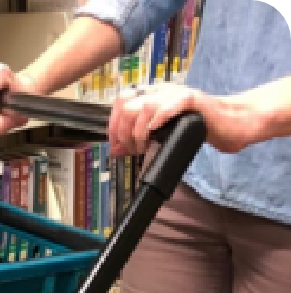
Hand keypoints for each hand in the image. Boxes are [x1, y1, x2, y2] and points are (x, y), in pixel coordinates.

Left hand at [112, 83, 271, 154]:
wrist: (231, 124)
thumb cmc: (198, 128)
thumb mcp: (161, 135)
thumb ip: (137, 139)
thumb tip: (114, 149)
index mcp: (152, 95)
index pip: (120, 103)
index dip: (112, 125)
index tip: (115, 144)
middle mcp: (161, 90)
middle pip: (126, 105)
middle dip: (123, 132)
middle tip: (132, 149)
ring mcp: (176, 93)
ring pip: (143, 106)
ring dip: (138, 131)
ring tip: (145, 146)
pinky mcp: (192, 98)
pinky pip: (168, 104)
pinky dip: (157, 119)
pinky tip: (156, 131)